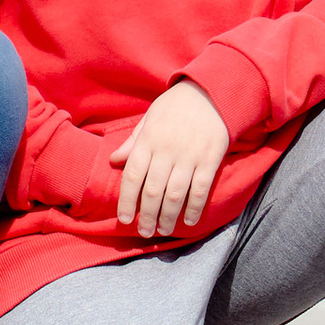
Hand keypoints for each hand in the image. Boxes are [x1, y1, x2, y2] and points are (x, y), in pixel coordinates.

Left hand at [110, 81, 231, 242]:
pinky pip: (201, 190)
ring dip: (168, 217)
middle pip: (153, 191)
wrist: (210, 92)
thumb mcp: (149, 118)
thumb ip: (133, 142)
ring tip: (164, 231)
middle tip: (145, 232)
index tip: (125, 219)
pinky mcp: (210, 160)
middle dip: (147, 216)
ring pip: (175, 195)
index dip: (127, 201)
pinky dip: (194, 208)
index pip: (132, 176)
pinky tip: (189, 221)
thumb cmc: (175, 106)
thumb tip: (113, 160)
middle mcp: (166, 150)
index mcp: (148, 140)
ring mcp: (189, 156)